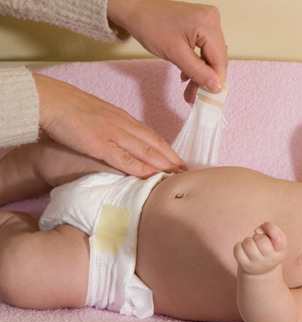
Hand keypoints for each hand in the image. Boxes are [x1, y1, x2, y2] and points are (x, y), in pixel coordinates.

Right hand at [33, 74, 184, 177]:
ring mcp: (112, 133)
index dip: (167, 150)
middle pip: (154, 143)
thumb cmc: (69, 107)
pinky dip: (139, 167)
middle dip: (172, 159)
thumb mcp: (98, 116)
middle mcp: (122, 124)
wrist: (49, 99)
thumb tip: (122, 142)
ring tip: (177, 176)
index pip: (151, 136)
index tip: (179, 162)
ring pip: (145, 150)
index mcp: (123, 118)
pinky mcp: (99, 143)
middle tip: (187, 173)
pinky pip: (123, 157)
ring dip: (163, 164)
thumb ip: (113, 127)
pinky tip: (152, 175)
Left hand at [108, 0, 227, 102]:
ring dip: (200, 76)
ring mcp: (207, 23)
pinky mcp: (201, 27)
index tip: (208, 99)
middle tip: (195, 98)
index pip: (219, 60)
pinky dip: (196, 65)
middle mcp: (212, 20)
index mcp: (208, 24)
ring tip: (190, 93)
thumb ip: (198, 71)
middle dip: (205, 80)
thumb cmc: (150, 25)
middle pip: (216, 59)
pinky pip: (204, 51)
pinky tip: (187, 76)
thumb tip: (216, 87)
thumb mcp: (174, 53)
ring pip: (209, 57)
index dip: (215, 81)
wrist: (136, 10)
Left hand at [234, 222, 287, 275]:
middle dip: (257, 236)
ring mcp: (257, 264)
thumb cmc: (268, 249)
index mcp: (280, 251)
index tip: (266, 226)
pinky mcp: (245, 266)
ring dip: (247, 240)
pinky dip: (238, 245)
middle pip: (261, 240)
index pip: (278, 237)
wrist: (261, 271)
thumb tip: (257, 230)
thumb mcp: (274, 240)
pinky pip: (237, 249)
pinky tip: (243, 249)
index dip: (271, 227)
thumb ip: (269, 229)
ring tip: (251, 245)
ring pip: (248, 244)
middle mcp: (271, 260)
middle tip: (257, 241)